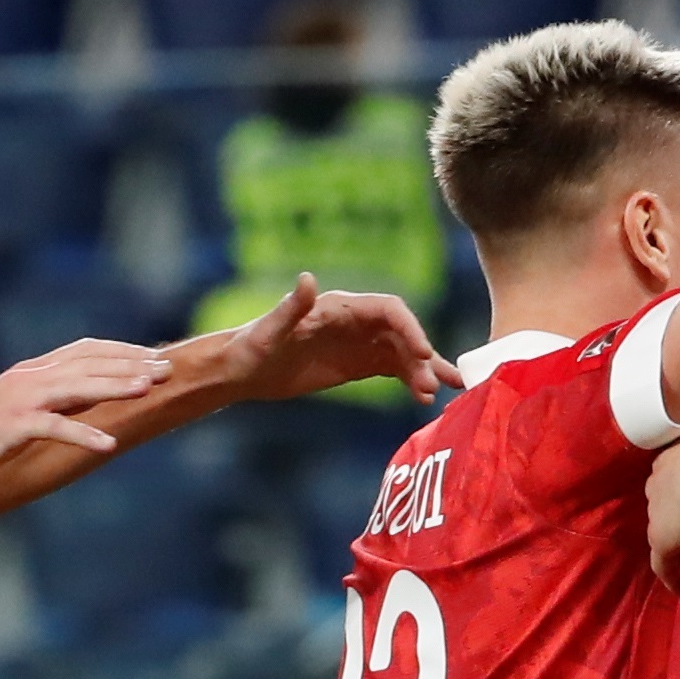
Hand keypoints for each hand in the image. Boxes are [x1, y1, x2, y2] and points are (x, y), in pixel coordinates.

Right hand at [0, 340, 171, 493]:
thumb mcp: (20, 416)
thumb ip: (52, 403)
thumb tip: (88, 401)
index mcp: (30, 373)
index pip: (84, 351)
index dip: (122, 352)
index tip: (155, 358)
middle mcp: (26, 378)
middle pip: (87, 364)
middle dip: (130, 365)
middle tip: (168, 370)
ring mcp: (18, 401)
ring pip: (75, 387)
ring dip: (114, 386)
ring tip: (148, 391)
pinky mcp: (10, 428)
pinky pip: (54, 429)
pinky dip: (83, 435)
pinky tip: (110, 446)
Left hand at [222, 275, 448, 404]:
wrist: (243, 371)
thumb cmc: (251, 348)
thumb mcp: (269, 332)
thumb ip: (291, 307)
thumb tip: (308, 278)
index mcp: (339, 307)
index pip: (387, 310)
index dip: (410, 328)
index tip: (423, 354)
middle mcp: (355, 321)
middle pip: (401, 333)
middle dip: (421, 357)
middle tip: (433, 386)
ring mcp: (359, 343)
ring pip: (402, 353)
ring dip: (422, 372)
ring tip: (436, 394)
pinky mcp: (358, 364)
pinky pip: (393, 370)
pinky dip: (410, 382)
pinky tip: (423, 400)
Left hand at [647, 436, 679, 587]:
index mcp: (667, 464)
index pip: (669, 487)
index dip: (678, 501)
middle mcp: (655, 489)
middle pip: (662, 511)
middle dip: (674, 523)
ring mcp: (656, 517)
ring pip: (662, 536)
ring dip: (674, 549)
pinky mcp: (662, 542)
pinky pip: (663, 566)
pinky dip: (671, 579)